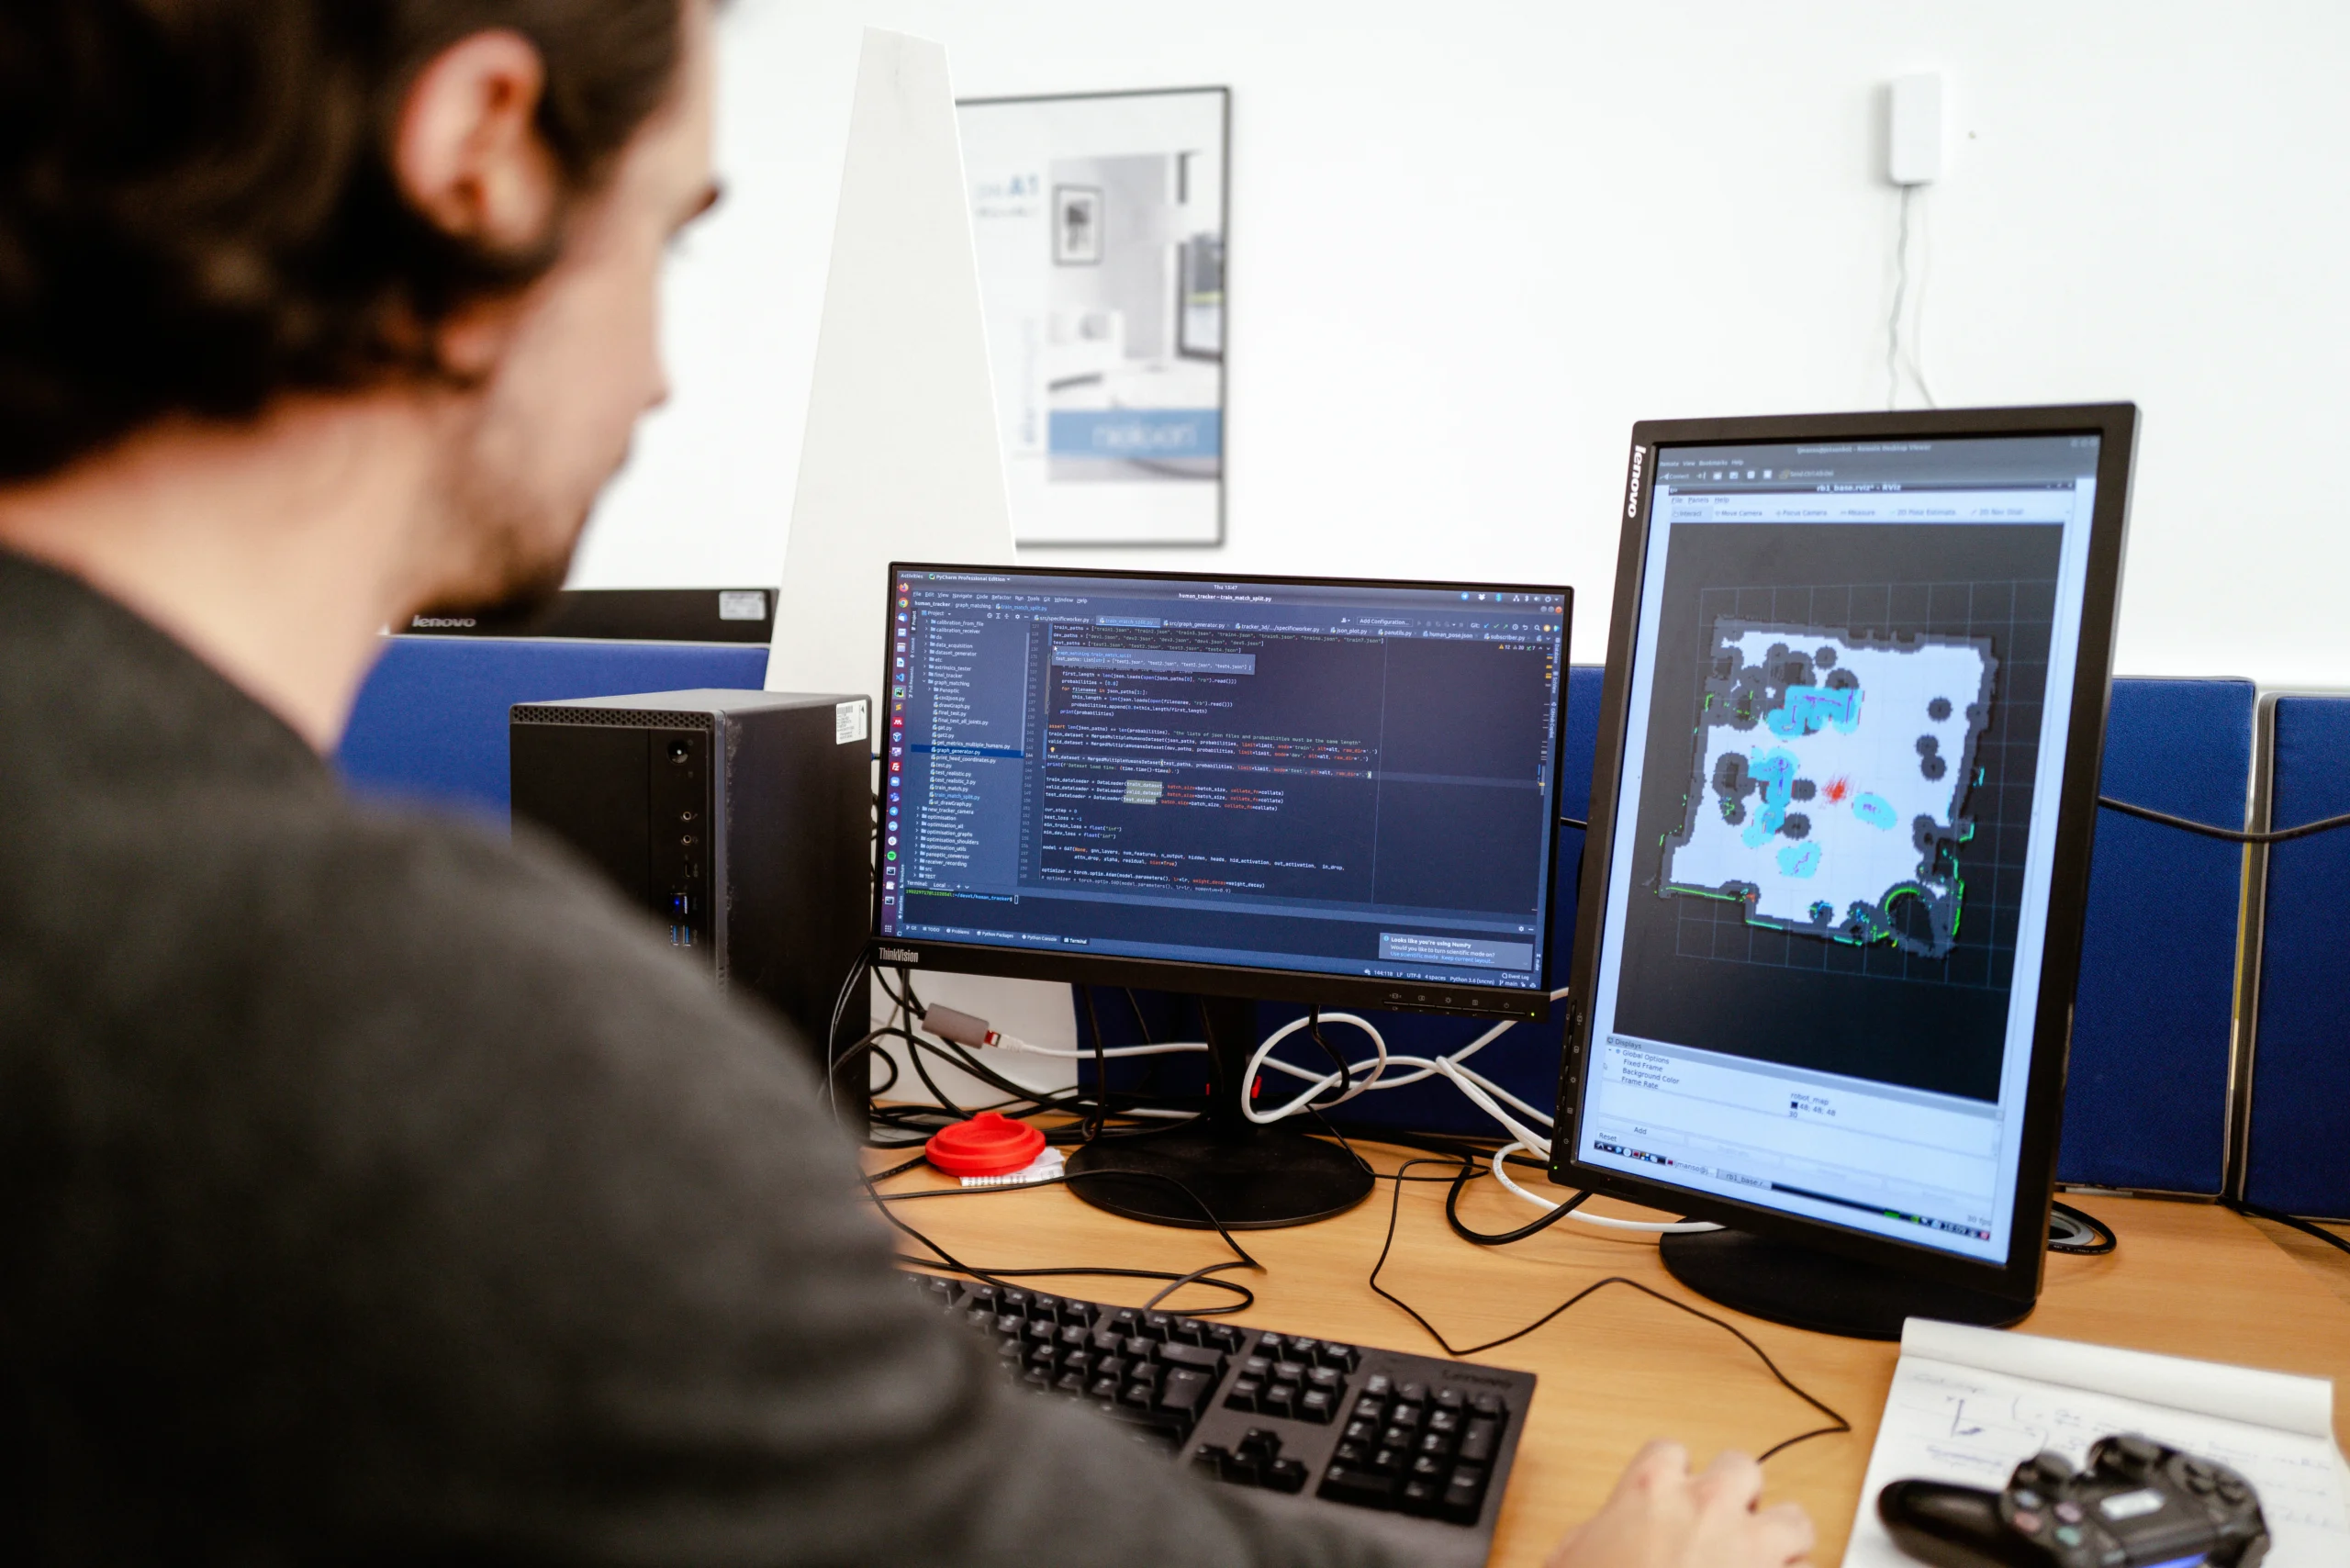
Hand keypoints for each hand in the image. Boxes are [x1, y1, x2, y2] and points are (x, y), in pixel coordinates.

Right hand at [1547, 1440, 1814, 1567]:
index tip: (1669, 1498)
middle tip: (1723, 1527)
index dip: (1671, 1477)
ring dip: (1783, 1542)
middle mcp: (1709, 1505)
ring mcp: (1754, 1547)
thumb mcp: (1571, 1558)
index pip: (1668, 1451)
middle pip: (1742, 1467)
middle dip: (1738, 1496)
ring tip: (1764, 1564)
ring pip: (1795, 1519)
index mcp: (1650, 1489)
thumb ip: (1596, 1535)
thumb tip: (1599, 1540)